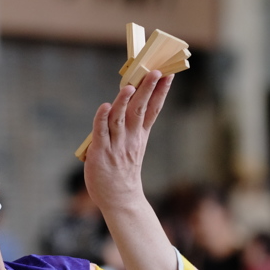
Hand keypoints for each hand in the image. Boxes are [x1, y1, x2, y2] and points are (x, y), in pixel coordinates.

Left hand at [83, 71, 173, 213]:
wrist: (119, 199)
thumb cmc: (122, 171)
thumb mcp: (132, 146)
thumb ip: (129, 126)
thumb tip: (124, 103)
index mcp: (140, 135)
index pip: (153, 109)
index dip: (161, 92)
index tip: (168, 74)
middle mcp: (130, 138)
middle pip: (140, 109)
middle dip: (148, 89)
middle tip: (155, 71)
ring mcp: (116, 144)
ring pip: (121, 117)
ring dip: (125, 101)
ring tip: (131, 86)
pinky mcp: (100, 152)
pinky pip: (101, 131)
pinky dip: (102, 118)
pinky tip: (104, 106)